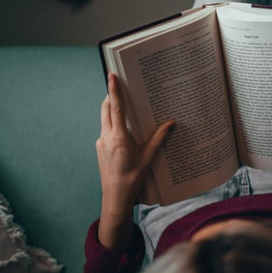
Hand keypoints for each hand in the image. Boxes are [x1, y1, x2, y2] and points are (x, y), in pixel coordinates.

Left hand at [96, 73, 173, 247]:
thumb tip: (171, 123)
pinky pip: (105, 130)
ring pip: (104, 119)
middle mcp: (106, 137)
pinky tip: (124, 129)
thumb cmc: (133, 179)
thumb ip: (159, 138)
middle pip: (106, 108)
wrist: (115, 197)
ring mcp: (100, 142)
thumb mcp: (149, 158)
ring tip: (124, 106)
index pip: (115, 107)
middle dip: (112, 95)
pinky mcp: (99, 148)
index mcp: (118, 138)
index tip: (111, 75)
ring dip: (112, 109)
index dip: (114, 90)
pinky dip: (112, 124)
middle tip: (119, 85)